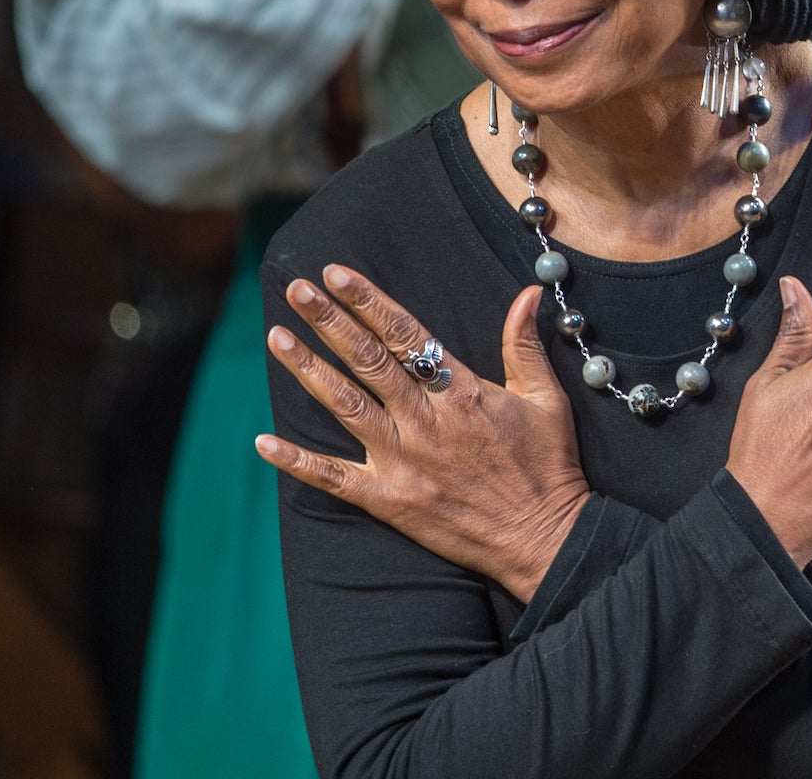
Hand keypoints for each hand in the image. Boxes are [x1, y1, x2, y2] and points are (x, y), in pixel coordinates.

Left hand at [255, 267, 590, 603]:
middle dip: (330, 321)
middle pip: (369, 360)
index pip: (406, 334)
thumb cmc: (548, 467)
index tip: (336, 273)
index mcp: (462, 392)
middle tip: (296, 289)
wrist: (543, 538)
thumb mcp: (546, 399)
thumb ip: (525, 344)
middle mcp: (426, 421)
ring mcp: (404, 462)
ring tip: (277, 337)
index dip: (368, 300)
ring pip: (346, 406)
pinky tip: (263, 443)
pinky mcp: (390, 500)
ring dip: (309, 371)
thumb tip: (529, 291)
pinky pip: (335, 479)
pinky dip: (298, 462)